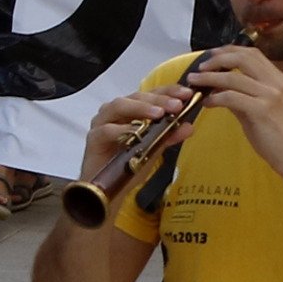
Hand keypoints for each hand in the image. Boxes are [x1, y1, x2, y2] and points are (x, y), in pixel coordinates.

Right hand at [79, 80, 199, 187]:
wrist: (108, 190)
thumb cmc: (128, 164)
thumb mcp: (154, 149)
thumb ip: (169, 136)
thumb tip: (189, 126)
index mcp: (132, 109)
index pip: (151, 94)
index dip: (169, 91)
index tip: (187, 94)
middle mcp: (116, 112)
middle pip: (136, 97)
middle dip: (158, 99)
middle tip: (176, 106)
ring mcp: (102, 122)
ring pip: (119, 106)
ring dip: (140, 108)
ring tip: (158, 114)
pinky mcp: (93, 138)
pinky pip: (106, 130)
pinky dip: (122, 130)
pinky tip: (135, 133)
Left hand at [184, 45, 282, 180]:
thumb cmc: (281, 138)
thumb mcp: (263, 110)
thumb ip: (244, 97)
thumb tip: (221, 91)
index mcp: (279, 79)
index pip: (253, 54)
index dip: (230, 51)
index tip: (213, 55)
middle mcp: (276, 82)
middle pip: (243, 58)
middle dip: (217, 59)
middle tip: (201, 66)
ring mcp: (270, 95)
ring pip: (233, 77)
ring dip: (210, 77)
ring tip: (196, 81)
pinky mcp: (262, 110)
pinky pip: (231, 97)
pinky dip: (216, 97)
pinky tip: (207, 103)